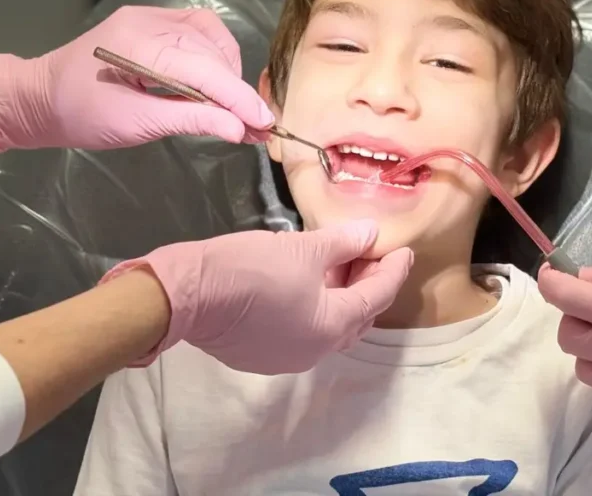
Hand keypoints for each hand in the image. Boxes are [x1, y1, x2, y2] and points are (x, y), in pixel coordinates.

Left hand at [0, 6, 274, 151]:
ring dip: (227, 71)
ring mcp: (150, 16)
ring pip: (211, 36)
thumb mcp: (136, 124)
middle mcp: (149, 21)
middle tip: (252, 124)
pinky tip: (213, 81)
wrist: (39, 97)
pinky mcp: (152, 21)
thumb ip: (192, 120)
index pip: (207, 69)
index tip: (266, 123)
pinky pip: (198, 31)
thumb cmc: (81, 116)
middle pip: (213, 50)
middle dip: (236, 88)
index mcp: (140, 45)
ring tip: (230, 105)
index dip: (240, 98)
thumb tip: (239, 128)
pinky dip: (214, 57)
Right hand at [108, 220, 413, 373]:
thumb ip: (342, 242)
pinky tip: (308, 282)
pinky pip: (303, 330)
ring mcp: (288, 357)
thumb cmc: (250, 268)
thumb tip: (370, 234)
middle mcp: (316, 350)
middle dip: (368, 284)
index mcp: (333, 327)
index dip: (393, 270)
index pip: (377, 296)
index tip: (404, 250)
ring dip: (340, 295)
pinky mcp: (262, 355)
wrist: (188, 294)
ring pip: (329, 325)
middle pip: (356, 316)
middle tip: (372, 253)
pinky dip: (315, 306)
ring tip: (341, 262)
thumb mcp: (302, 248)